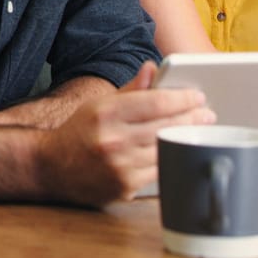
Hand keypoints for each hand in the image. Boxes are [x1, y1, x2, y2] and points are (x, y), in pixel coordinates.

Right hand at [36, 61, 215, 205]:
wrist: (50, 168)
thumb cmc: (80, 132)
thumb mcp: (99, 104)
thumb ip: (130, 90)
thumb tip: (152, 69)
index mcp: (106, 113)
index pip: (155, 102)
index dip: (182, 98)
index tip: (197, 96)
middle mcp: (112, 140)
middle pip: (165, 126)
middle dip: (191, 118)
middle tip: (207, 114)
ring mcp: (118, 167)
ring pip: (165, 150)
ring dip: (185, 139)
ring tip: (199, 130)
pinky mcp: (123, 188)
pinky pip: (157, 172)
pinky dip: (169, 159)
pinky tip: (178, 150)